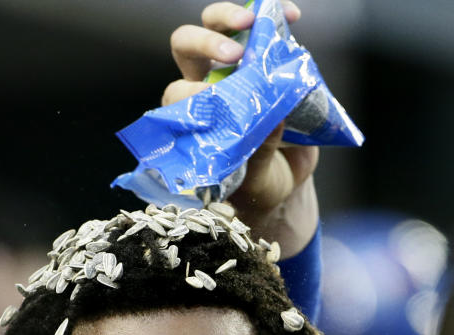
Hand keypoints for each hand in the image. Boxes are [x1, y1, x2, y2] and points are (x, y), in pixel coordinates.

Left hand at [164, 1, 318, 257]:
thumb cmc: (256, 184)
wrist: (285, 181)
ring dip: (229, 16)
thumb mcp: (253, 179)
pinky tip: (292, 15)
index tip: (212, 99)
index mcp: (191, 118)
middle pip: (185, 47)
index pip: (175, 94)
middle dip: (204, 43)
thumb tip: (271, 120)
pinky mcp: (266, 56)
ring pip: (216, 25)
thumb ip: (256, 155)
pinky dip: (275, 12)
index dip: (188, 92)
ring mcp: (235, 66)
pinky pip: (263, 23)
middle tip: (234, 54)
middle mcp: (205, 86)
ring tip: (254, 21)